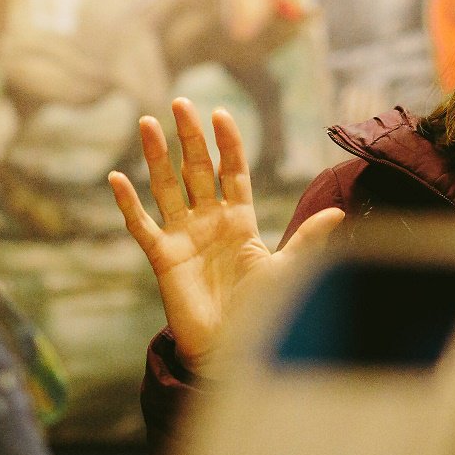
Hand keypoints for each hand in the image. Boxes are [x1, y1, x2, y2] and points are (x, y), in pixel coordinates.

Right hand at [108, 98, 343, 370]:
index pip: (232, 171)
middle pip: (196, 169)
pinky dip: (127, 203)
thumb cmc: (262, 313)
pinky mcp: (163, 257)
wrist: (232, 351)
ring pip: (165, 187)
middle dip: (189, 136)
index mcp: (240, 220)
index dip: (227, 144)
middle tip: (181, 102)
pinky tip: (115, 178)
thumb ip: (307, 239)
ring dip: (155, 156)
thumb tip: (339, 212)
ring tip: (146, 123)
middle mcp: (209, 221)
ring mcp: (183, 236)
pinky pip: (141, 225)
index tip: (221, 114)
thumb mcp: (286, 271)